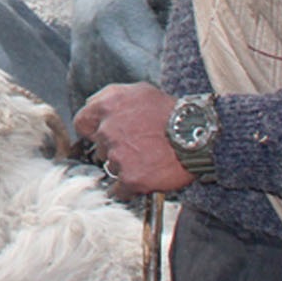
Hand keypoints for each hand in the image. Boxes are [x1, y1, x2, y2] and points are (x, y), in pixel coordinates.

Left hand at [73, 82, 194, 198]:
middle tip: (136, 146)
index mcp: (107, 106)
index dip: (93, 130)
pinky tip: (144, 178)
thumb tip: (92, 106)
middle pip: (99, 147)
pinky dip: (129, 187)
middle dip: (113, 148)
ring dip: (124, 166)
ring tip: (148, 158)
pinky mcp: (130, 178)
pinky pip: (119, 189)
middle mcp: (108, 130)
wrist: (199, 135)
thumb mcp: (140, 91)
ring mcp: (118, 155)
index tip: (101, 135)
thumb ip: (110, 97)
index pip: (82, 123)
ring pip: (111, 167)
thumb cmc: (171, 112)